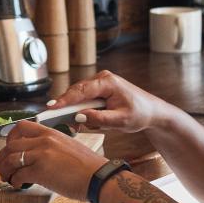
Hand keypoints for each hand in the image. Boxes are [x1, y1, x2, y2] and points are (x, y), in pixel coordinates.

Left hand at [0, 121, 108, 202]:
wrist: (98, 177)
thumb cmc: (88, 167)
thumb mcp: (69, 147)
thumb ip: (52, 147)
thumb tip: (40, 157)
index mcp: (51, 133)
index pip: (21, 127)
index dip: (10, 138)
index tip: (9, 148)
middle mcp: (43, 141)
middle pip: (11, 144)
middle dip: (2, 157)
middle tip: (3, 167)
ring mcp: (40, 155)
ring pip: (10, 159)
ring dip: (5, 170)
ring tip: (8, 178)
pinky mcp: (40, 171)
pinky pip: (18, 175)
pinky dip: (15, 181)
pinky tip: (19, 185)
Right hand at [46, 70, 167, 135]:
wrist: (152, 111)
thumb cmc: (140, 114)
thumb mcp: (120, 121)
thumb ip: (98, 119)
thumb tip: (78, 117)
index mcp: (108, 82)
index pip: (81, 90)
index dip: (64, 100)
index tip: (51, 108)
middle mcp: (102, 78)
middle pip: (76, 92)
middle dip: (66, 107)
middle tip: (55, 120)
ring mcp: (100, 83)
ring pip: (79, 96)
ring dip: (75, 110)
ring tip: (73, 124)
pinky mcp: (99, 90)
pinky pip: (85, 99)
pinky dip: (82, 110)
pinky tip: (85, 120)